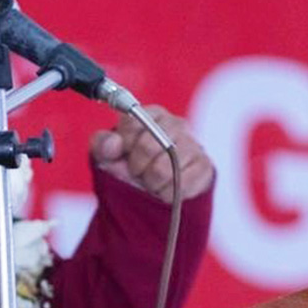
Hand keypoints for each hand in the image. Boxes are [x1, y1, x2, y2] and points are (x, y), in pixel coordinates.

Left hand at [89, 105, 213, 202]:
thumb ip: (103, 144)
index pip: (132, 122)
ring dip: (151, 182)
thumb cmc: (130, 164)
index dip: (124, 144)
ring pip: (164, 168)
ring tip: (151, 181)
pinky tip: (164, 189)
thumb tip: (114, 143)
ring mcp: (193, 144)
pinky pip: (182, 184)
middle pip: (147, 146)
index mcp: (150, 114)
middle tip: (137, 172)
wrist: (156, 187)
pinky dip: (167, 193)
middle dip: (136, 167)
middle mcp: (175, 124)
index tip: (125, 154)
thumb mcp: (108, 154)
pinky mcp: (204, 165)